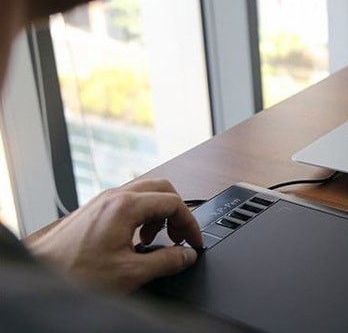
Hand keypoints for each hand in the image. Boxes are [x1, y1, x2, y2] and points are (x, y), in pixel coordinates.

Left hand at [26, 178, 202, 292]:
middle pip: (162, 188)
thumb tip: (187, 256)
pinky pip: (128, 202)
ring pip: (145, 193)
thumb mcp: (130, 273)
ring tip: (154, 242)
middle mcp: (114, 196)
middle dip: (176, 212)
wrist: (37, 273)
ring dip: (158, 214)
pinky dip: (141, 216)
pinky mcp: (94, 209)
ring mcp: (103, 200)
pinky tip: (134, 241)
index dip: (190, 223)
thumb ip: (166, 262)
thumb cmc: (74, 272)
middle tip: (179, 237)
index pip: (173, 202)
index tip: (194, 243)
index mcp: (126, 206)